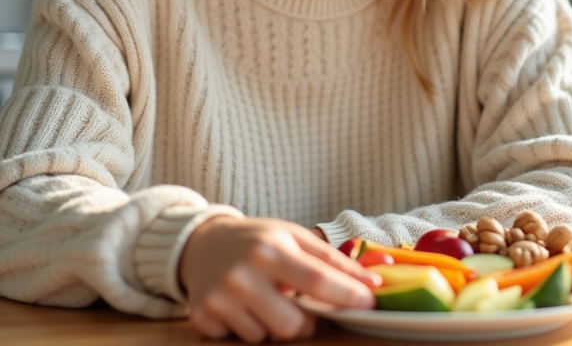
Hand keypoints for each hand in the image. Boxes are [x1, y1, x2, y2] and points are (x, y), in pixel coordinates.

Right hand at [180, 216, 377, 342]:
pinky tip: (241, 306)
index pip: (316, 280)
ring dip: (272, 324)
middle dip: (305, 323)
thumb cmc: (256, 240)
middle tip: (298, 305)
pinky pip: (239, 340)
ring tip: (264, 299)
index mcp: (269, 249)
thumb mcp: (293, 237)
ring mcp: (220, 298)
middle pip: (291, 325)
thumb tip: (371, 283)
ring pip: (265, 336)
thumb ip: (331, 260)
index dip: (346, 296)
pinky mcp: (202, 316)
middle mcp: (242, 274)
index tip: (368, 303)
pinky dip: (247, 328)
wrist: (200, 242)